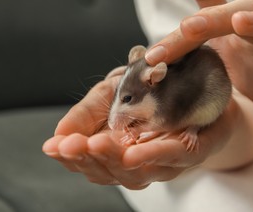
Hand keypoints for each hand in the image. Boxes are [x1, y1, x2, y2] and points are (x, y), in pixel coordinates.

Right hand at [42, 69, 233, 188]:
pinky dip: (154, 154)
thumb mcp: (112, 92)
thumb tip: (59, 133)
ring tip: (95, 146)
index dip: (70, 156)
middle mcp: (138, 161)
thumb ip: (88, 112)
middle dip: (88, 158)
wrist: (198, 80)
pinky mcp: (193, 150)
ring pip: (136, 172)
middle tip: (71, 145)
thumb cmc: (152, 89)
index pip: (87, 161)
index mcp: (116, 148)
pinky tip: (133, 153)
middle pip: (108, 172)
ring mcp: (165, 161)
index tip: (54, 146)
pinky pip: (174, 157)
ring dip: (114, 160)